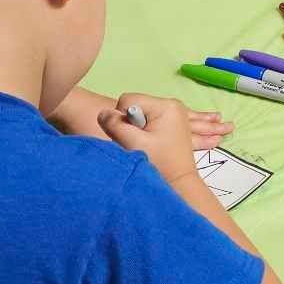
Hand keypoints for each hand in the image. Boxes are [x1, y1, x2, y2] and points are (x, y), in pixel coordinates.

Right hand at [97, 95, 215, 185]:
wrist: (180, 183)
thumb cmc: (159, 163)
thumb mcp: (133, 143)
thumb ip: (115, 125)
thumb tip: (103, 112)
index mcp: (165, 105)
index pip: (128, 100)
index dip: (122, 118)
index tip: (131, 136)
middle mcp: (172, 103)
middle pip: (135, 105)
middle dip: (131, 123)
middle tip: (140, 143)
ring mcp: (175, 112)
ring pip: (141, 113)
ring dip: (138, 128)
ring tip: (147, 145)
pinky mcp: (173, 121)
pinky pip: (151, 118)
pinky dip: (146, 130)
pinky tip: (152, 142)